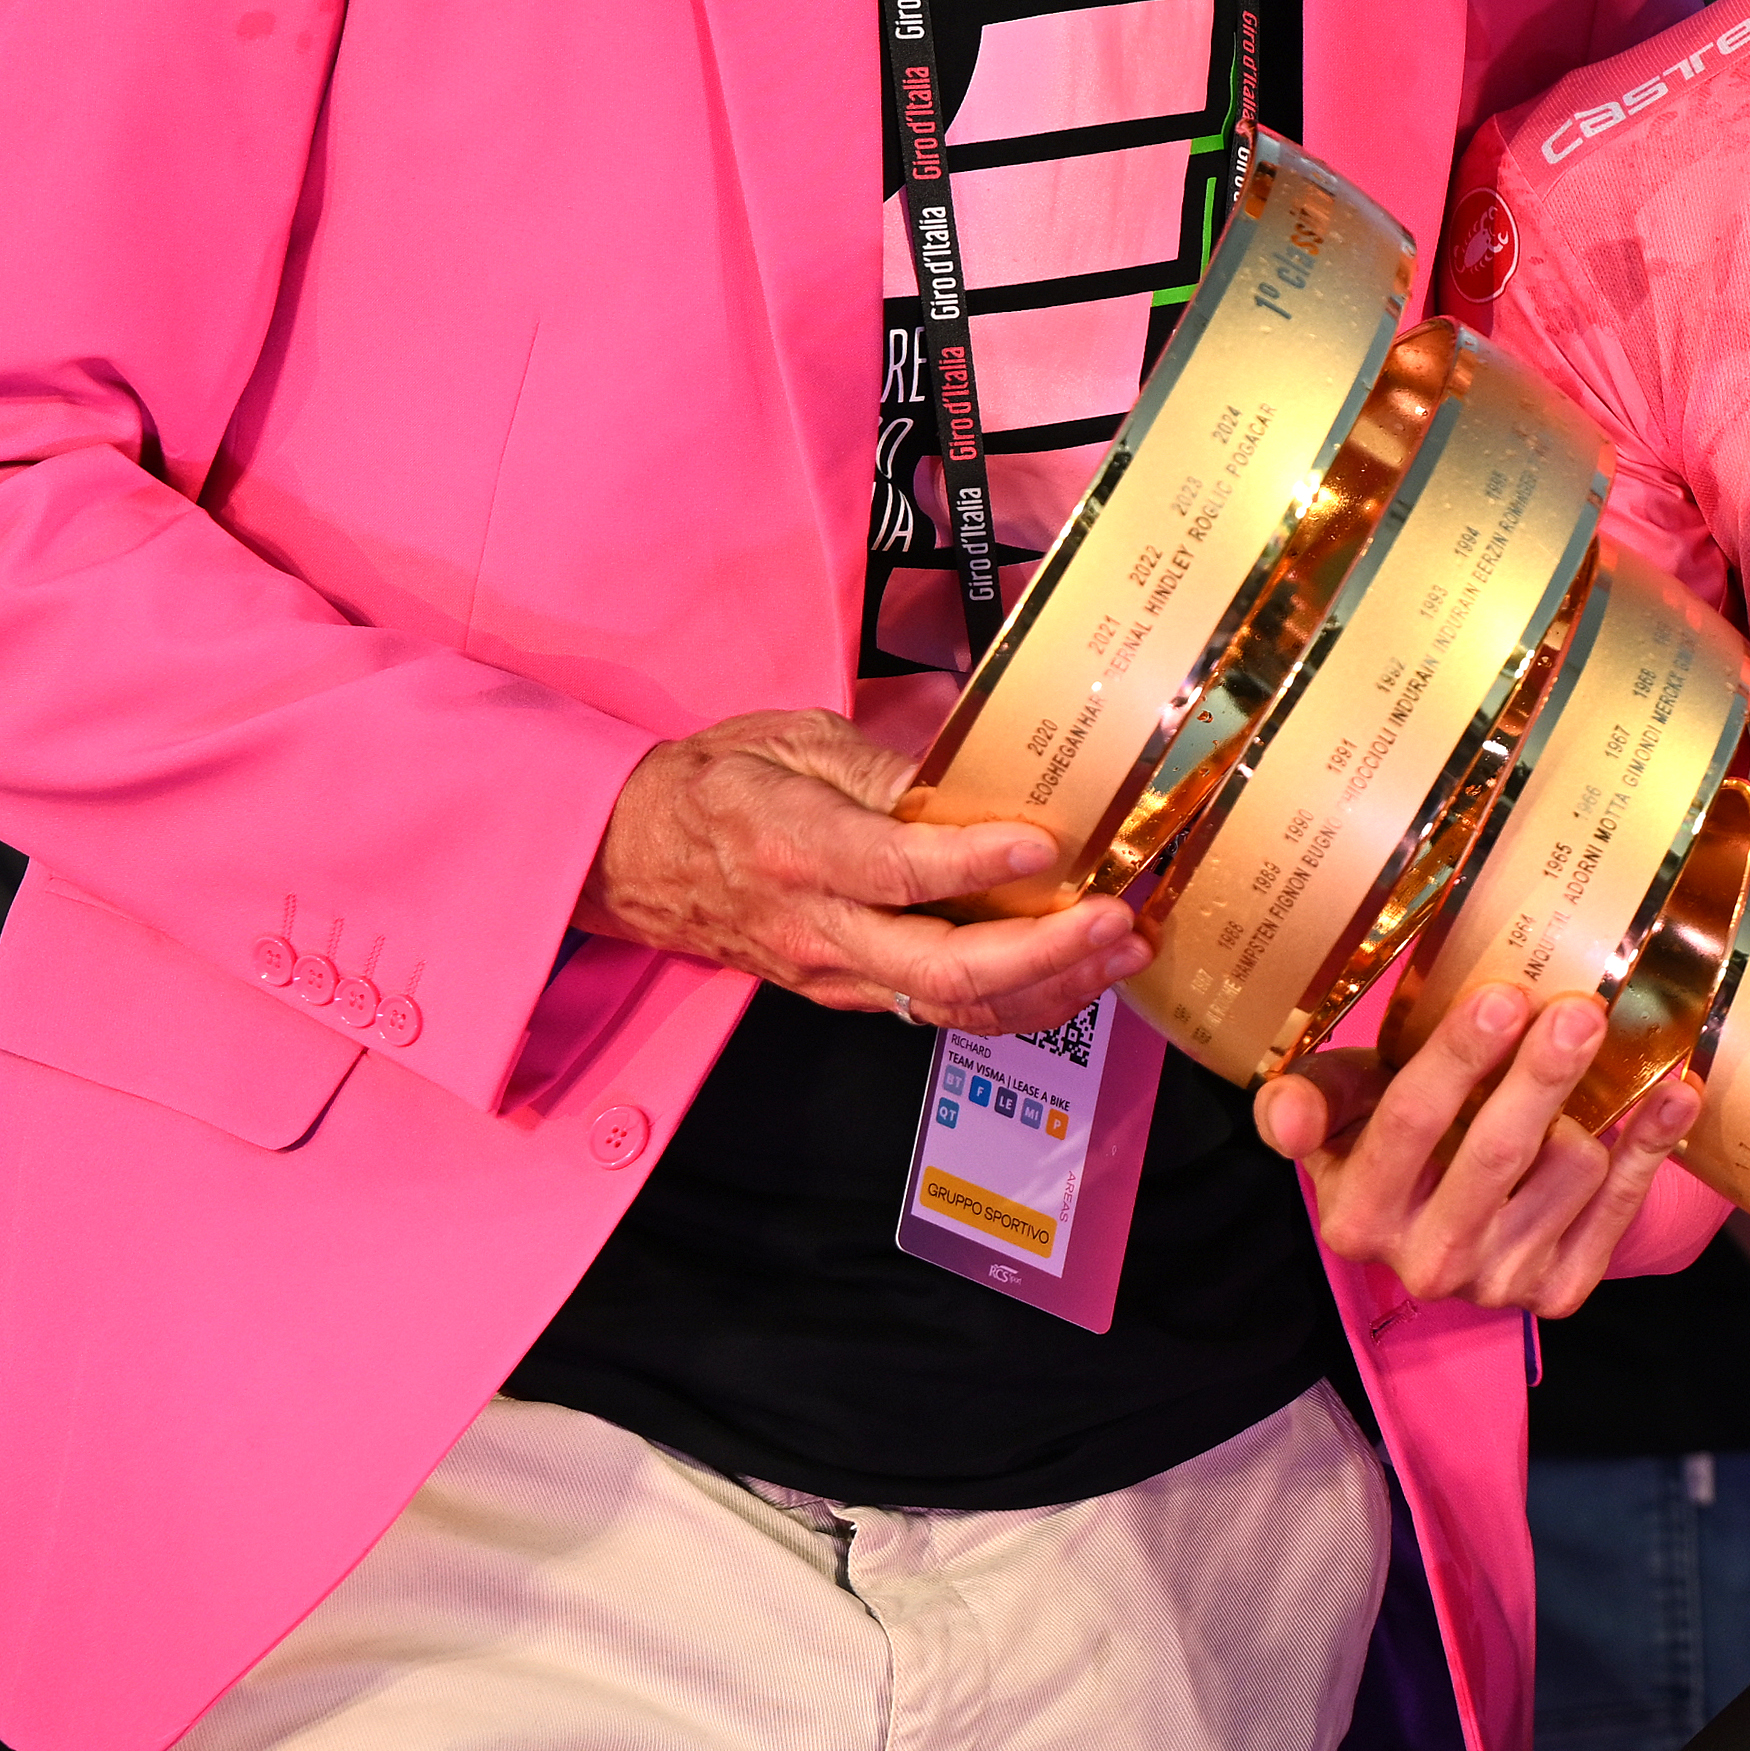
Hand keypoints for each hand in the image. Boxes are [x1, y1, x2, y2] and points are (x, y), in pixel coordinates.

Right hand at [586, 709, 1140, 1031]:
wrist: (631, 859)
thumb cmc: (712, 788)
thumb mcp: (789, 739)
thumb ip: (877, 766)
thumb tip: (966, 780)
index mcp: (797, 848)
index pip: (896, 871)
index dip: (974, 866)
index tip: (1043, 847)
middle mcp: (819, 927)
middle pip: (940, 967)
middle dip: (1042, 953)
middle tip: (1113, 921)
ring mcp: (835, 973)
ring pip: (949, 1005)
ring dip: (1047, 988)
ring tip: (1118, 951)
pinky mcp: (849, 992)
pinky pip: (939, 1011)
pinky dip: (1014, 1002)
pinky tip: (1071, 975)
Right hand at [1256, 982, 1703, 1311]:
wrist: (1445, 1215)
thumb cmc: (1392, 1133)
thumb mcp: (1341, 1108)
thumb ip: (1309, 1097)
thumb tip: (1282, 1114)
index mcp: (1356, 1215)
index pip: (1408, 1124)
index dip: (1458, 1059)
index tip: (1505, 997)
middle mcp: (1424, 1262)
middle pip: (1496, 1150)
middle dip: (1542, 1073)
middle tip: (1580, 1008)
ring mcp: (1497, 1285)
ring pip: (1568, 1168)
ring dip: (1585, 1105)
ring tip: (1578, 1060)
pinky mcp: (1559, 1293)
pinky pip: (1623, 1206)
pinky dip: (1650, 1144)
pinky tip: (1674, 1094)